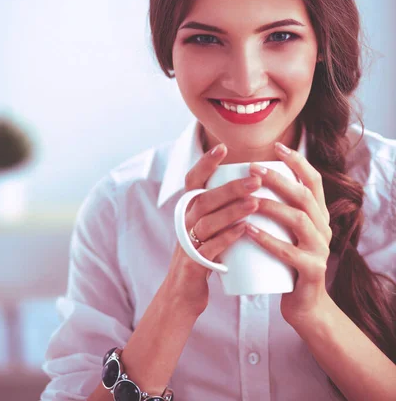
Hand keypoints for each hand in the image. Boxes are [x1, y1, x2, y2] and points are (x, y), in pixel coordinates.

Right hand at [165, 143, 261, 316]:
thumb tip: (253, 181)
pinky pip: (210, 248)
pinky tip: (244, 230)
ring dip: (232, 211)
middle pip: (205, 198)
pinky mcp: (192, 264)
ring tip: (255, 203)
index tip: (223, 147)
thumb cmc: (204, 254)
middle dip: (231, 187)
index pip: (193, 180)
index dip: (205, 163)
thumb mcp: (208, 226)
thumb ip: (222, 206)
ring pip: (207, 221)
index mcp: (189, 209)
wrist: (183, 293)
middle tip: (256, 180)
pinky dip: (227, 238)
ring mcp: (187, 242)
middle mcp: (185, 221)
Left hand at [247, 142, 332, 327]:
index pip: (314, 180)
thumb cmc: (289, 263)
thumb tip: (251, 180)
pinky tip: (247, 229)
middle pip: (304, 196)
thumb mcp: (290, 232)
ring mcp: (320, 250)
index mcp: (319, 216)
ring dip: (272, 206)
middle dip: (279, 179)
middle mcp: (324, 229)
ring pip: (298, 220)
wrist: (306, 307)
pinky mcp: (311, 271)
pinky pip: (288, 252)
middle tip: (253, 168)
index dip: (298, 161)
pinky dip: (267, 239)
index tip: (277, 146)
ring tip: (248, 198)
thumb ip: (280, 209)